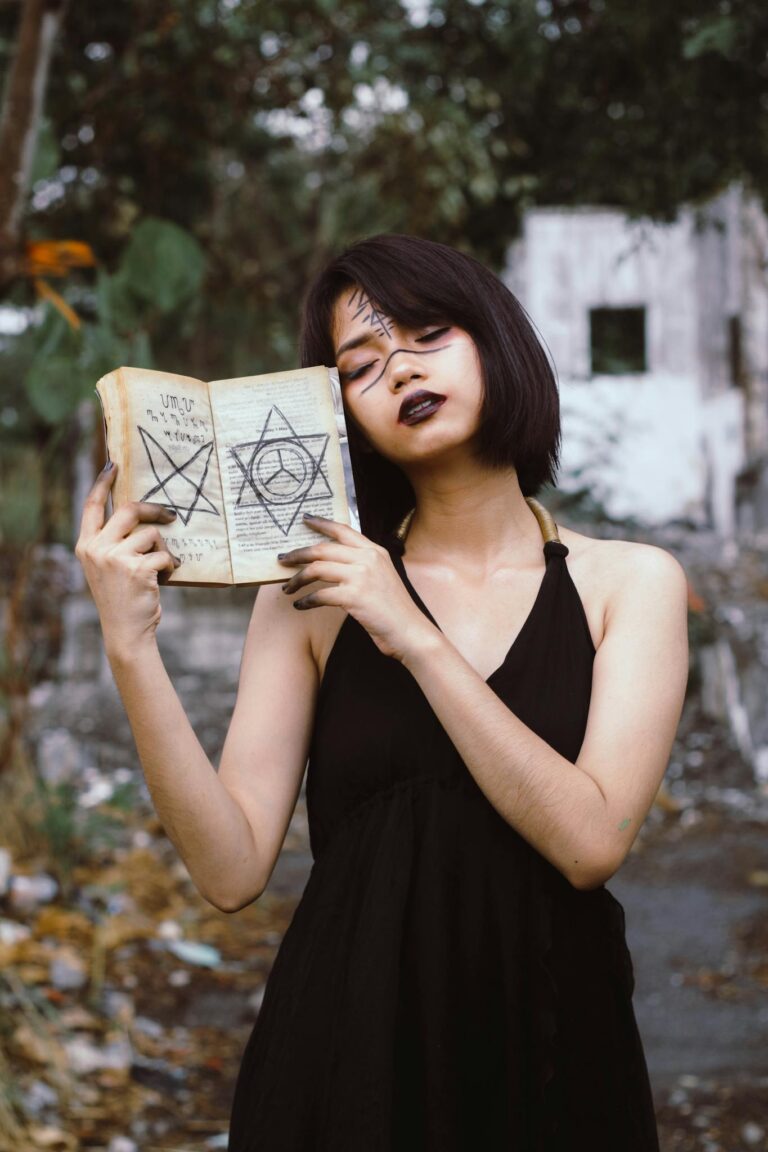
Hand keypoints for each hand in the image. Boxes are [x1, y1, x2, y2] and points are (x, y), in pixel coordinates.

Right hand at [75, 463, 180, 657]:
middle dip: (153, 509)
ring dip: (163, 549)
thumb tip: (140, 514)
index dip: (103, 483)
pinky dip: (170, 565)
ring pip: (152, 534)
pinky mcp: (137, 568)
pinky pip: (164, 554)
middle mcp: (97, 548)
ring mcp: (115, 558)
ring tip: (161, 568)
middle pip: (129, 510)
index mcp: (86, 546)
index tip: (113, 465)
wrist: (125, 631)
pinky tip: (165, 578)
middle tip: (170, 514)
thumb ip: (116, 542)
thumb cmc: (123, 598)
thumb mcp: (108, 567)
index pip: (92, 506)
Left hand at [278, 514, 437, 663]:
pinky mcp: (355, 596)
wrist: (411, 632)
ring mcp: (362, 576)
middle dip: (298, 554)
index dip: (321, 523)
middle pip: (322, 549)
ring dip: (297, 579)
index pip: (343, 530)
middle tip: (282, 560)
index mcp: (375, 551)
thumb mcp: (382, 577)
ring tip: (287, 588)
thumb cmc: (394, 610)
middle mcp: (368, 558)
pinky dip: (306, 601)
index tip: (304, 519)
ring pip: (317, 569)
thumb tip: (331, 563)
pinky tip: (300, 605)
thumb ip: (363, 565)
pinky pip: (320, 594)